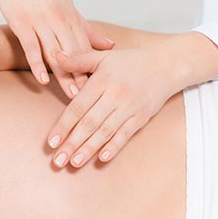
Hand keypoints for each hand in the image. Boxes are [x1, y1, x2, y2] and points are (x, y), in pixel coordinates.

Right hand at [0, 0, 114, 97]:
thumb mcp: (70, 8)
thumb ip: (88, 30)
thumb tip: (111, 46)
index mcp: (73, 19)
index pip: (86, 49)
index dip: (94, 70)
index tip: (101, 89)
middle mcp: (60, 21)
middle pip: (74, 54)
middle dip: (82, 78)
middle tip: (91, 100)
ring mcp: (40, 22)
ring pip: (55, 53)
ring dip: (64, 76)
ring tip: (72, 96)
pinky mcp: (21, 22)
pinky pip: (31, 46)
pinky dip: (37, 63)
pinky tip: (43, 79)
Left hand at [46, 38, 180, 167]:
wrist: (165, 66)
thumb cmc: (131, 61)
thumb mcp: (103, 56)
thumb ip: (78, 59)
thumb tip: (55, 55)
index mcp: (102, 81)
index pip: (78, 107)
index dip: (63, 125)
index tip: (51, 142)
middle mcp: (115, 96)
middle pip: (90, 123)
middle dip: (72, 143)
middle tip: (57, 161)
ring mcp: (129, 108)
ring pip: (106, 131)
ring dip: (89, 149)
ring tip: (75, 163)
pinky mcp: (141, 117)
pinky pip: (126, 134)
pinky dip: (114, 146)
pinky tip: (102, 158)